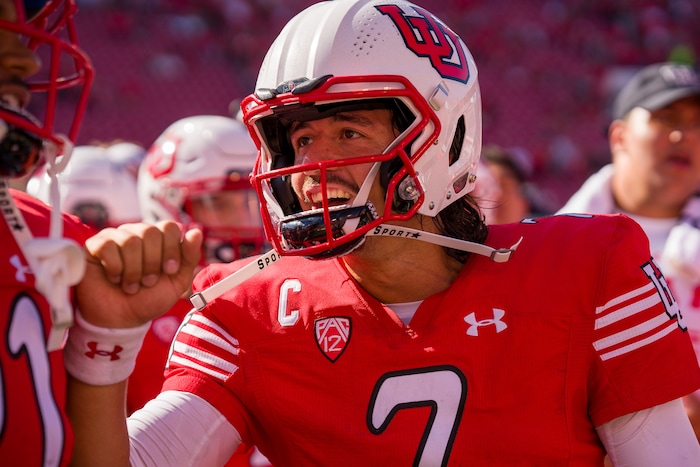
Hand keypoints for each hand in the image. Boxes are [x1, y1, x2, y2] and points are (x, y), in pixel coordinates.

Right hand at [76, 221, 201, 327]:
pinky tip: (114, 278)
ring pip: (130, 240)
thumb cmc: (149, 299)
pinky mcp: (94, 245)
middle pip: (150, 231)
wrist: (121, 320)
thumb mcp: (176, 282)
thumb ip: (189, 257)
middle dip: (152, 263)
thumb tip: (197, 231)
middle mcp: (136, 233)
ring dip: (134, 270)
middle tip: (148, 282)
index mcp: (158, 239)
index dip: (171, 250)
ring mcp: (115, 237)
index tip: (168, 271)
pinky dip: (114, 268)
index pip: (169, 226)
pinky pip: (107, 246)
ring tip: (131, 285)